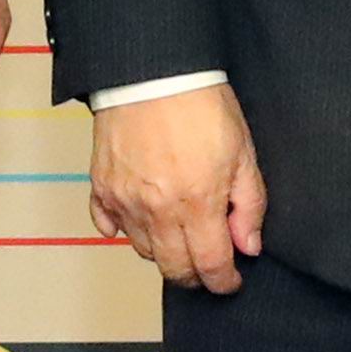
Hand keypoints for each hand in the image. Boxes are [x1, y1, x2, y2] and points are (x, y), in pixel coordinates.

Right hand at [93, 83, 266, 292]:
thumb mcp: (242, 152)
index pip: (211, 265)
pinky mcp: (102, 186)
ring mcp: (125, 200)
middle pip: (174, 269)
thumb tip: (247, 246)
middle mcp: (157, 210)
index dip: (224, 282)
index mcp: (197, 203)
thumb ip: (248, 204)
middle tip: (207, 265)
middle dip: (195, 276)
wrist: (153, 70)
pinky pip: (107, 226)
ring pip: (143, 250)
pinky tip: (140, 219)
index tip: (230, 281)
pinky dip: (123, 230)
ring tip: (179, 231)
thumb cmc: (200, 103)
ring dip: (164, 251)